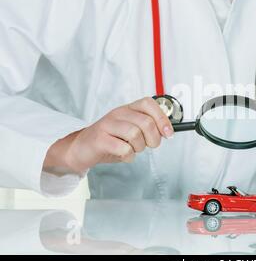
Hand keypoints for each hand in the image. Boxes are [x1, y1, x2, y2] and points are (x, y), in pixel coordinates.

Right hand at [44, 97, 172, 174]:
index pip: (148, 104)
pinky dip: (128, 156)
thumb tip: (167, 131)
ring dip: (139, 148)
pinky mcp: (99, 139)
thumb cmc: (110, 140)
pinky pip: (124, 149)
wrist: (81, 149)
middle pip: (146, 123)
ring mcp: (107, 125)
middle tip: (149, 145)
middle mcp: (117, 113)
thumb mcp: (130, 129)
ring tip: (132, 149)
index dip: (162, 118)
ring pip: (135, 135)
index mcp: (127, 109)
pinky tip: (123, 155)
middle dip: (153, 139)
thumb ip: (148, 128)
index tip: (168, 133)